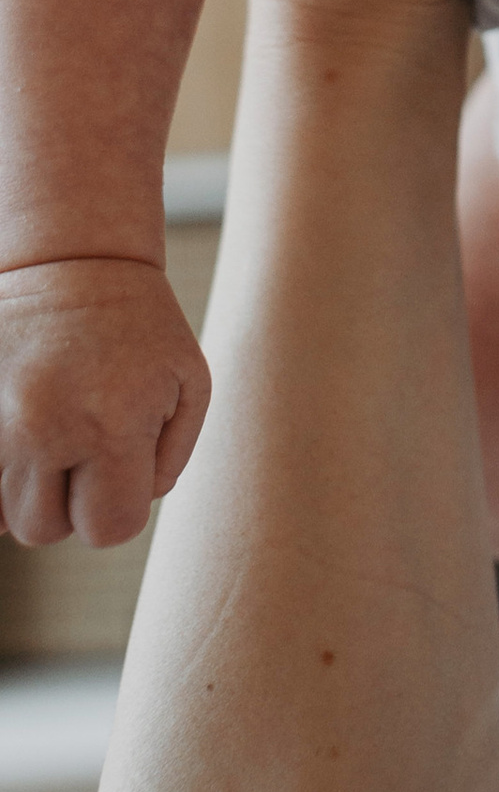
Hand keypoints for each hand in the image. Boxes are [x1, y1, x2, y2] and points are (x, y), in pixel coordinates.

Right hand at [0, 254, 208, 546]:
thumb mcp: (186, 380)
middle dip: (69, 501)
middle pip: (48, 531)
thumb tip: (134, 501)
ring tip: (54, 432)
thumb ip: (170, 458)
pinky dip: (1, 476)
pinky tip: (22, 438)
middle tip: (84, 440)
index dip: (118, 507)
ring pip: (5, 518)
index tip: (120, 464)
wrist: (74, 260)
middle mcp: (45, 430)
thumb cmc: (140, 325)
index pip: (111, 528)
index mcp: (111, 424)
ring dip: (30, 489)